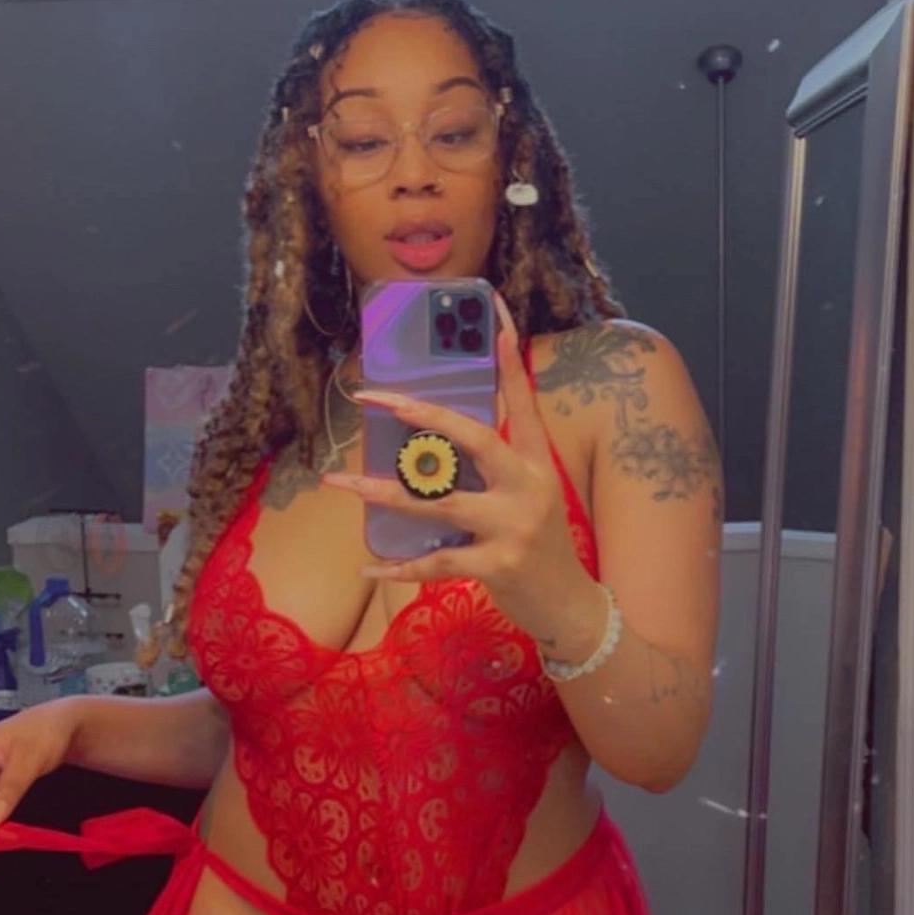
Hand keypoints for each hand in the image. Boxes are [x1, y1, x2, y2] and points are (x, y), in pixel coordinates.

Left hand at [321, 290, 588, 638]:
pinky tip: (371, 567)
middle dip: (422, 416)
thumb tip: (442, 434)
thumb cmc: (539, 543)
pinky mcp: (497, 564)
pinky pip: (437, 563)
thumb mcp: (530, 493)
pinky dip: (401, 568)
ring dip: (385, 494)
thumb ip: (496, 462)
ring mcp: (513, 525)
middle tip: (377, 399)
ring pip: (439, 502)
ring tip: (344, 483)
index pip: (521, 399)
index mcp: (535, 462)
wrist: (569, 604)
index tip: (492, 310)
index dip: (507, 355)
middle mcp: (527, 485)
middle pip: (473, 439)